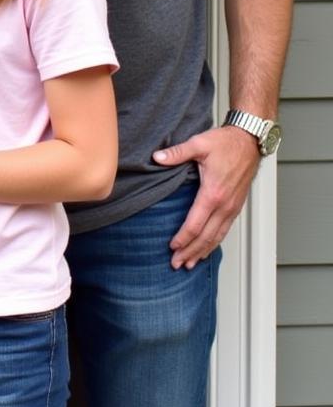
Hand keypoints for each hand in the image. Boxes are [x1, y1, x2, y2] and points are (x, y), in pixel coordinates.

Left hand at [153, 125, 260, 268]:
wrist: (249, 142)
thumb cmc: (225, 143)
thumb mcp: (199, 144)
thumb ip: (177, 153)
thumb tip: (156, 157)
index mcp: (213, 193)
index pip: (196, 224)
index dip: (183, 238)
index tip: (172, 247)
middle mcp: (225, 205)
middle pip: (206, 236)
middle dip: (190, 251)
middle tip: (176, 264)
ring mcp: (232, 207)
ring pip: (217, 237)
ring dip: (203, 251)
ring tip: (190, 263)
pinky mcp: (236, 206)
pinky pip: (225, 230)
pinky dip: (215, 243)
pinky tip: (207, 248)